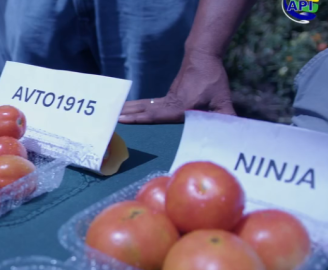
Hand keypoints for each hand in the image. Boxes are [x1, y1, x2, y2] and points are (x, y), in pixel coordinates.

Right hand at [119, 50, 235, 123]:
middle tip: (111, 119)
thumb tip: (236, 133)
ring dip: (128, 110)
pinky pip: (148, 104)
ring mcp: (165, 100)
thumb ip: (227, 117)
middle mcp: (169, 104)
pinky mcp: (165, 97)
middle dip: (129, 116)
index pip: (158, 115)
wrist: (202, 58)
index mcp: (181, 107)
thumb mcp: (223, 100)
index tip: (124, 119)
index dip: (141, 118)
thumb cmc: (212, 80)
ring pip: (143, 106)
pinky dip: (136, 108)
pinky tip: (126, 110)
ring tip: (112, 114)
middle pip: (145, 111)